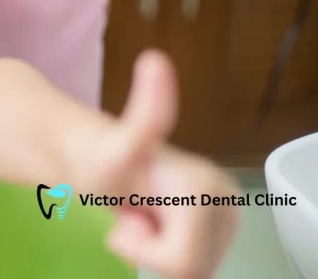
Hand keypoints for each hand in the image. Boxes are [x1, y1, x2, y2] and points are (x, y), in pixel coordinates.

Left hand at [90, 51, 240, 278]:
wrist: (89, 153)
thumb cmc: (98, 157)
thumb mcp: (117, 145)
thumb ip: (146, 114)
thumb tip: (155, 59)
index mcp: (208, 184)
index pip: (184, 263)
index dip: (145, 252)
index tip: (127, 219)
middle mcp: (227, 195)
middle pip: (194, 270)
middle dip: (154, 252)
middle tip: (133, 215)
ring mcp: (228, 210)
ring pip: (194, 270)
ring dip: (158, 251)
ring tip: (142, 215)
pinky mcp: (220, 220)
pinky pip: (203, 257)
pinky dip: (171, 235)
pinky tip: (156, 210)